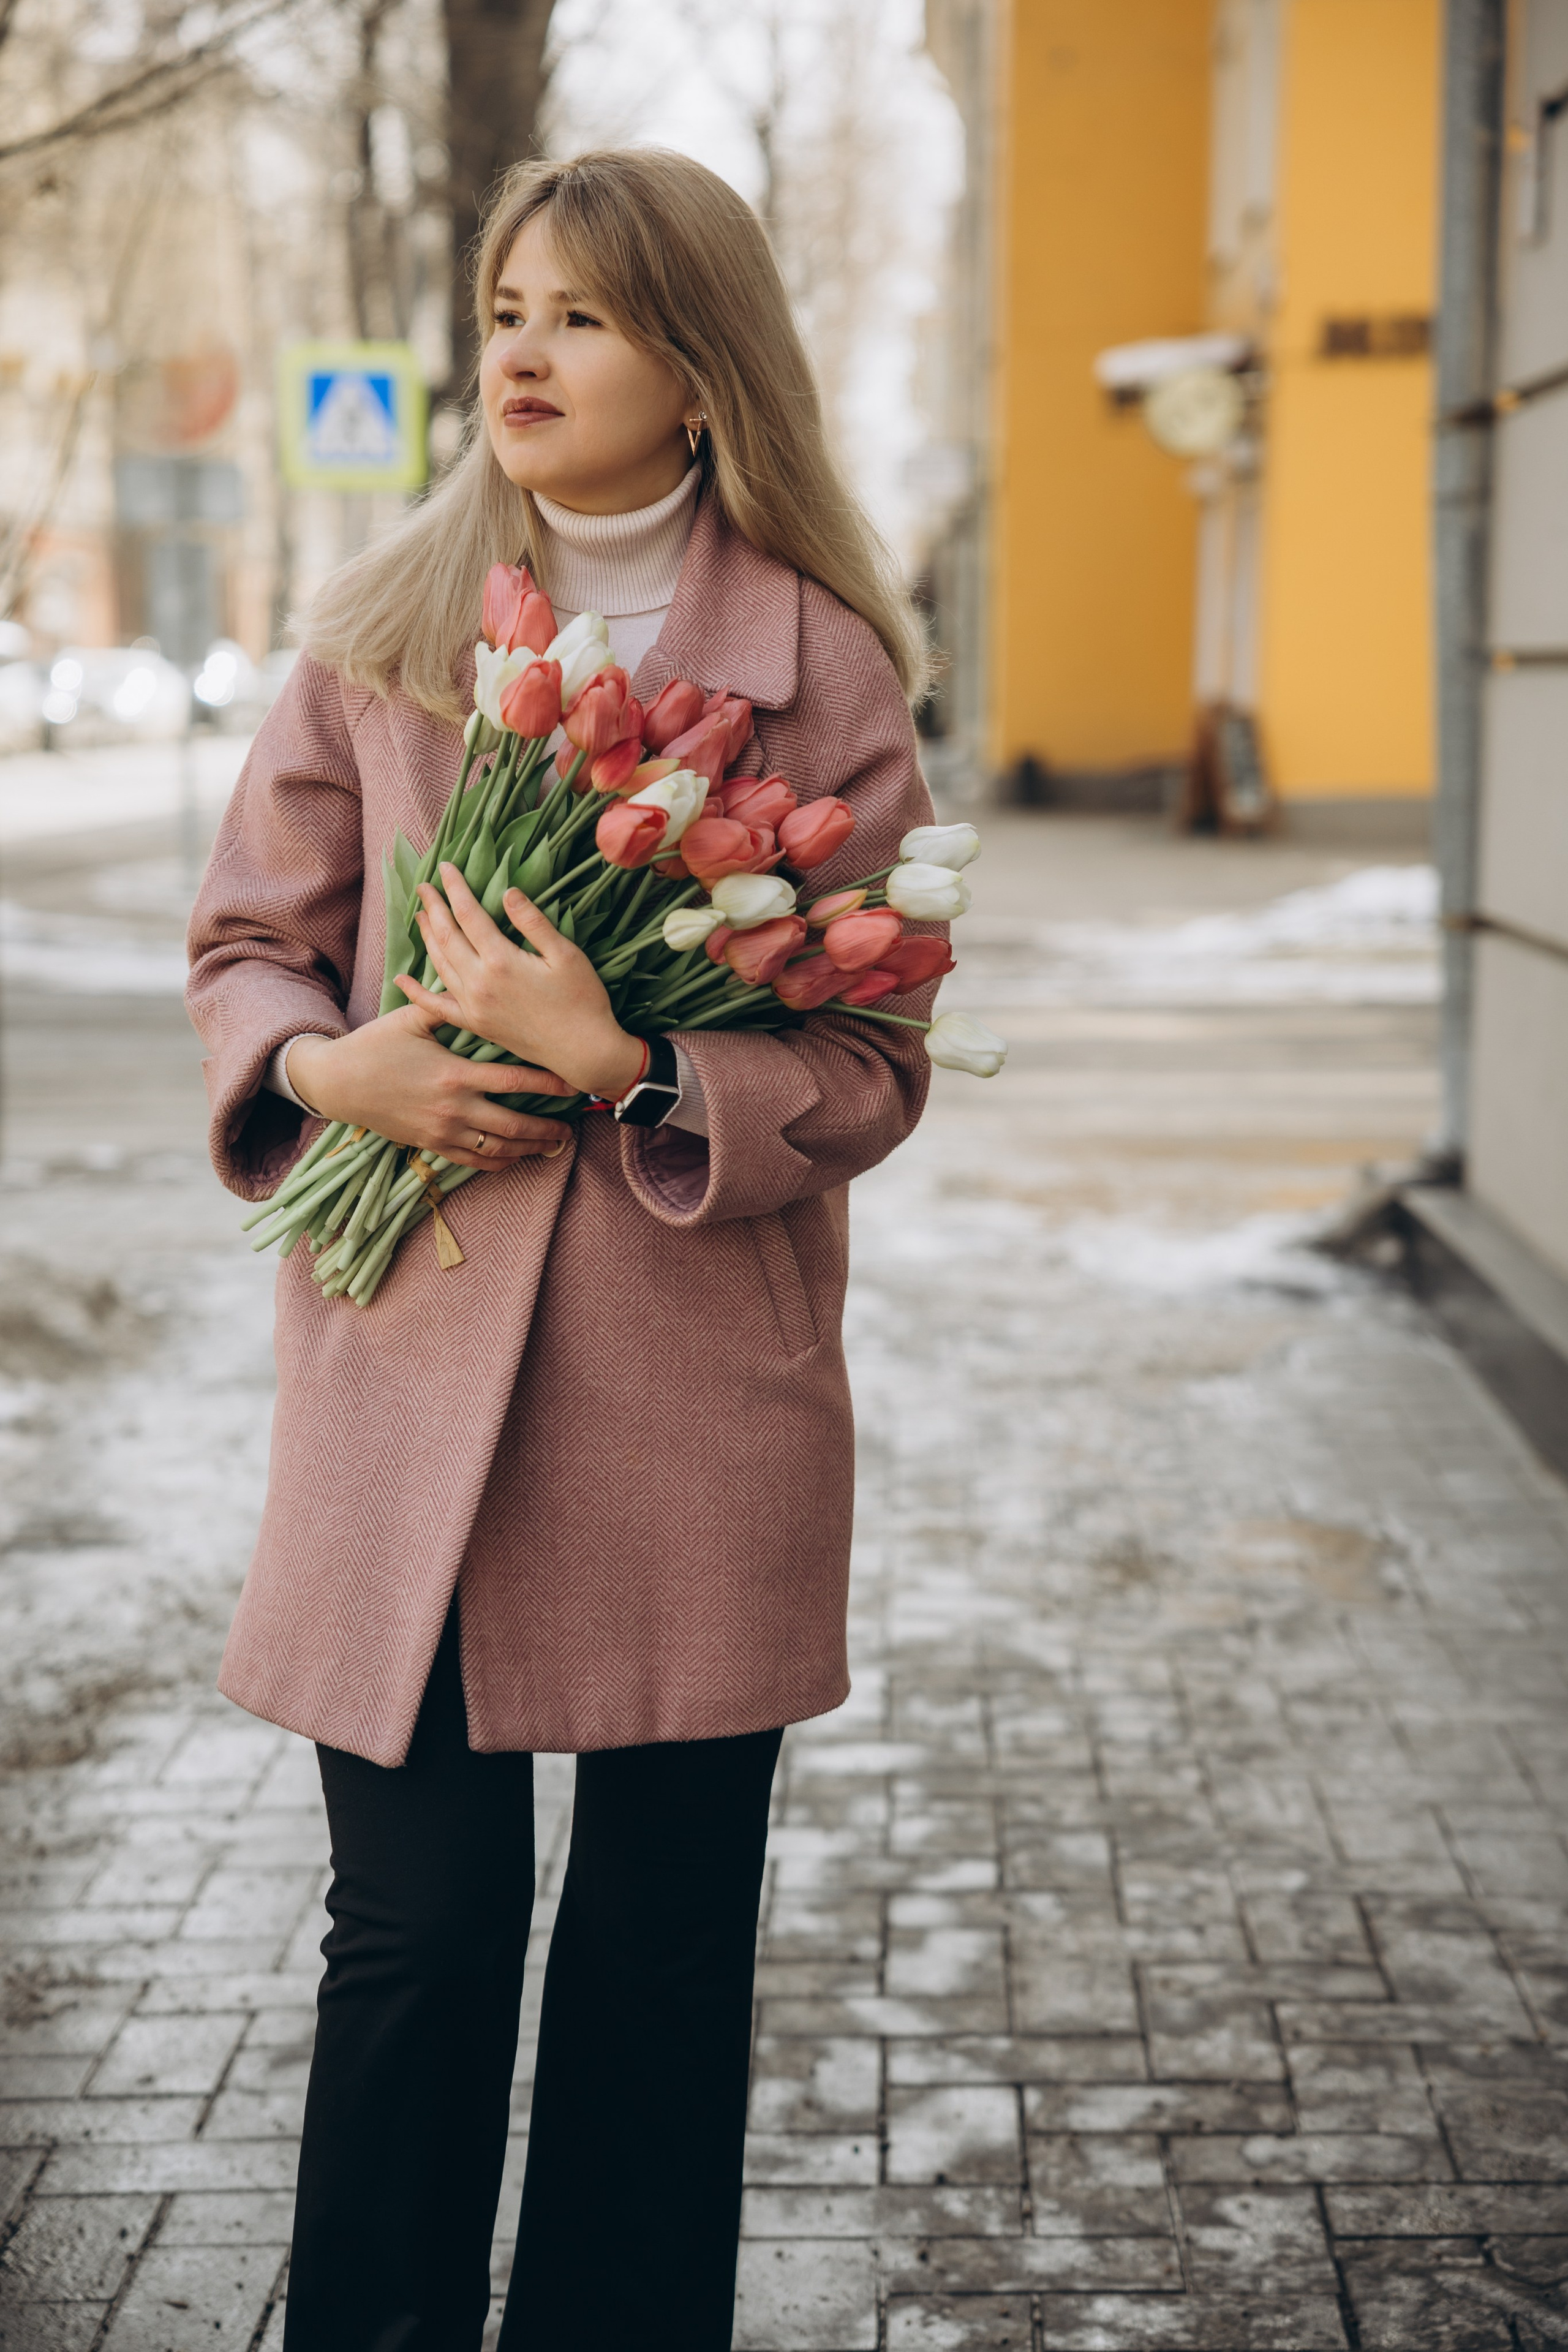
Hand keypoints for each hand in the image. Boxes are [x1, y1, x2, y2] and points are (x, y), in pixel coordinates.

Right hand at [285, 1008, 573, 1170]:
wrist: (338, 1083)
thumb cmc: (376, 1045)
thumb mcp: (411, 1019)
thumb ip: (447, 1005)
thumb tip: (473, 982)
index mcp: (455, 1074)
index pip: (514, 1082)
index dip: (548, 1085)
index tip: (573, 1085)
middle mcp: (454, 1107)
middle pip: (514, 1125)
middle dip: (546, 1128)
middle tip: (571, 1128)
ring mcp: (443, 1131)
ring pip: (497, 1149)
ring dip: (528, 1149)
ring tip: (552, 1145)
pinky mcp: (431, 1145)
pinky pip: (472, 1161)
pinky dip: (498, 1162)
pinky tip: (516, 1158)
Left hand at [398, 863, 645, 1100]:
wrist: (584, 1053)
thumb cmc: (583, 1001)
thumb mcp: (566, 955)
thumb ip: (533, 922)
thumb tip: (507, 892)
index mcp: (501, 960)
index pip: (468, 914)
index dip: (455, 888)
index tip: (446, 867)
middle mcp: (479, 983)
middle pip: (447, 936)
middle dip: (433, 908)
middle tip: (424, 886)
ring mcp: (474, 1006)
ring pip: (440, 964)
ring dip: (427, 937)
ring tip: (420, 915)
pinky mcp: (476, 1025)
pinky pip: (437, 1007)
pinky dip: (417, 993)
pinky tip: (401, 981)